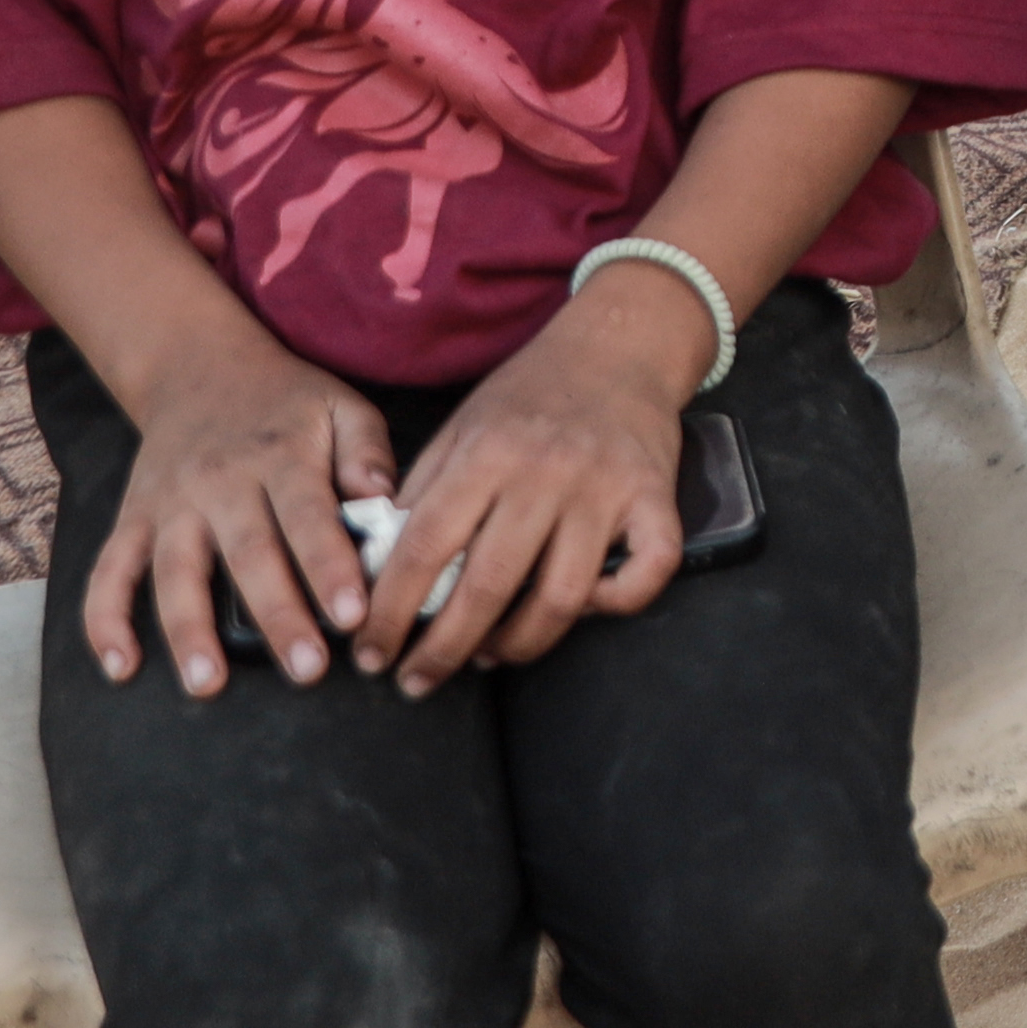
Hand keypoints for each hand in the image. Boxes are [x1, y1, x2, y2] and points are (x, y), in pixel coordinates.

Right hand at [84, 323, 396, 700]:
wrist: (198, 366)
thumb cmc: (285, 402)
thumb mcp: (339, 406)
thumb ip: (366, 451)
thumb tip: (384, 500)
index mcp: (280, 455)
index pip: (308, 516)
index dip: (330, 566)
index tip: (353, 616)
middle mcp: (219, 482)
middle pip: (247, 554)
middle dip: (276, 614)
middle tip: (305, 669)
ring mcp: (169, 503)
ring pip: (174, 571)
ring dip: (188, 630)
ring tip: (207, 684)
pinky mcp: (133, 518)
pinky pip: (109, 572)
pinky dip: (105, 620)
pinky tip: (121, 667)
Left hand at [359, 267, 714, 694]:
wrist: (617, 344)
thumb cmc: (529, 394)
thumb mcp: (462, 427)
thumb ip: (422, 493)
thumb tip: (378, 570)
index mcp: (486, 453)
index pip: (425, 547)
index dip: (391, 610)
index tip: (370, 652)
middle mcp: (545, 471)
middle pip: (489, 585)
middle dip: (443, 649)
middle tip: (416, 683)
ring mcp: (605, 488)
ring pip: (563, 596)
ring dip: (518, 645)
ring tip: (488, 657)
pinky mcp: (656, 498)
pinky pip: (646, 572)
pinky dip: (615, 604)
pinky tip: (583, 611)